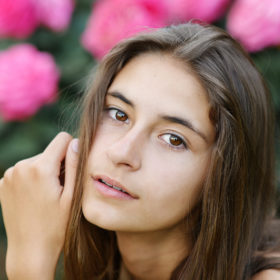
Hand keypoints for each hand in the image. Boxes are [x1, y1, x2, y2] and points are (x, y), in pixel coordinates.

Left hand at [0, 132, 77, 278]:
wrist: (30, 250)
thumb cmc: (56, 225)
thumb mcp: (72, 196)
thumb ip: (75, 165)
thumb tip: (76, 142)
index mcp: (40, 168)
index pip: (62, 139)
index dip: (71, 152)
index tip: (70, 172)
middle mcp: (21, 166)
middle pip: (49, 151)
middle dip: (57, 165)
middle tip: (59, 190)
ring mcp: (9, 174)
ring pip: (37, 161)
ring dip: (45, 172)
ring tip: (46, 195)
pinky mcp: (3, 182)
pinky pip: (25, 170)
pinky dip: (32, 179)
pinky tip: (34, 197)